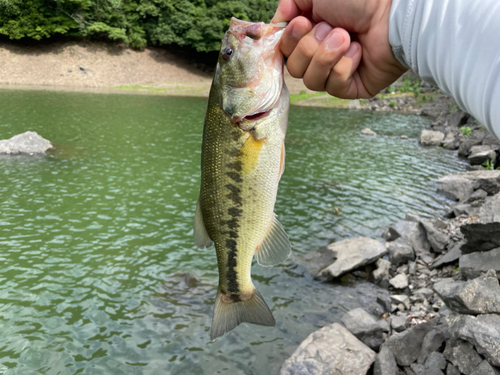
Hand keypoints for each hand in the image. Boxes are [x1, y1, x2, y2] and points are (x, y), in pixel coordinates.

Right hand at [272, 0, 407, 98]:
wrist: (392, 13)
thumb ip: (289, 4)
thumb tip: (277, 23)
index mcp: (310, 33)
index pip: (283, 50)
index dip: (288, 40)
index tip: (302, 23)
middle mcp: (320, 54)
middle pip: (293, 68)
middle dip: (310, 47)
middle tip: (331, 29)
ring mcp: (336, 73)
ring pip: (311, 81)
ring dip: (327, 56)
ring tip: (346, 38)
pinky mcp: (351, 88)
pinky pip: (333, 87)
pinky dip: (345, 66)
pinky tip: (359, 52)